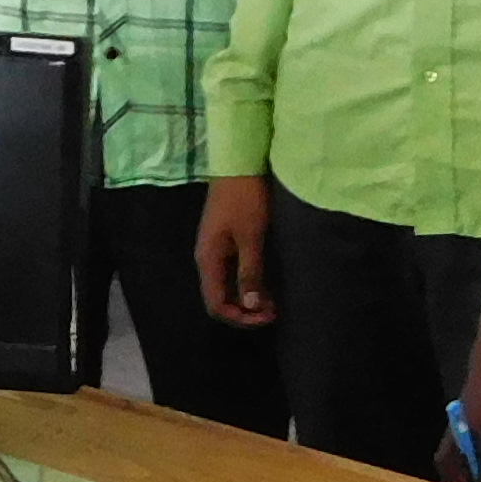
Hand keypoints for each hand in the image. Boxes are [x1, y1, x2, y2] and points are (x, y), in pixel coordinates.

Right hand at [197, 176, 277, 329]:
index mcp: (208, 260)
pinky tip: (264, 281)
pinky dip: (246, 282)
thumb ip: (249, 271)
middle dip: (245, 310)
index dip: (240, 317)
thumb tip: (249, 305)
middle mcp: (206, 259)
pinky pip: (231, 272)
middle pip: (219, 298)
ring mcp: (214, 249)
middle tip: (274, 310)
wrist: (238, 163)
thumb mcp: (251, 237)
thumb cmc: (245, 199)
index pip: (216, 305)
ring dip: (247, 297)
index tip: (267, 316)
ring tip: (272, 299)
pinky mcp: (223, 241)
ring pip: (226, 286)